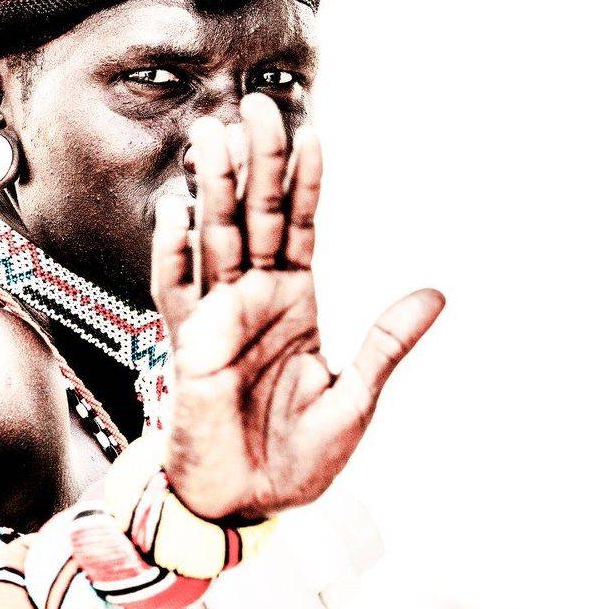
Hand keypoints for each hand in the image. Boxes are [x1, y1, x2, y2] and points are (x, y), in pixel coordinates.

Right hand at [151, 94, 443, 520]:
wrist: (246, 502)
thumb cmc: (298, 457)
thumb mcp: (355, 398)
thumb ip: (386, 342)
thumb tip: (435, 294)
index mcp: (296, 303)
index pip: (302, 228)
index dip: (307, 183)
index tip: (312, 132)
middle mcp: (254, 299)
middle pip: (255, 217)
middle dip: (257, 163)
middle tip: (256, 106)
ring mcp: (218, 317)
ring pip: (214, 239)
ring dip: (213, 189)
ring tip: (214, 136)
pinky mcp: (188, 345)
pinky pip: (176, 290)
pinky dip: (174, 252)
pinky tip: (177, 210)